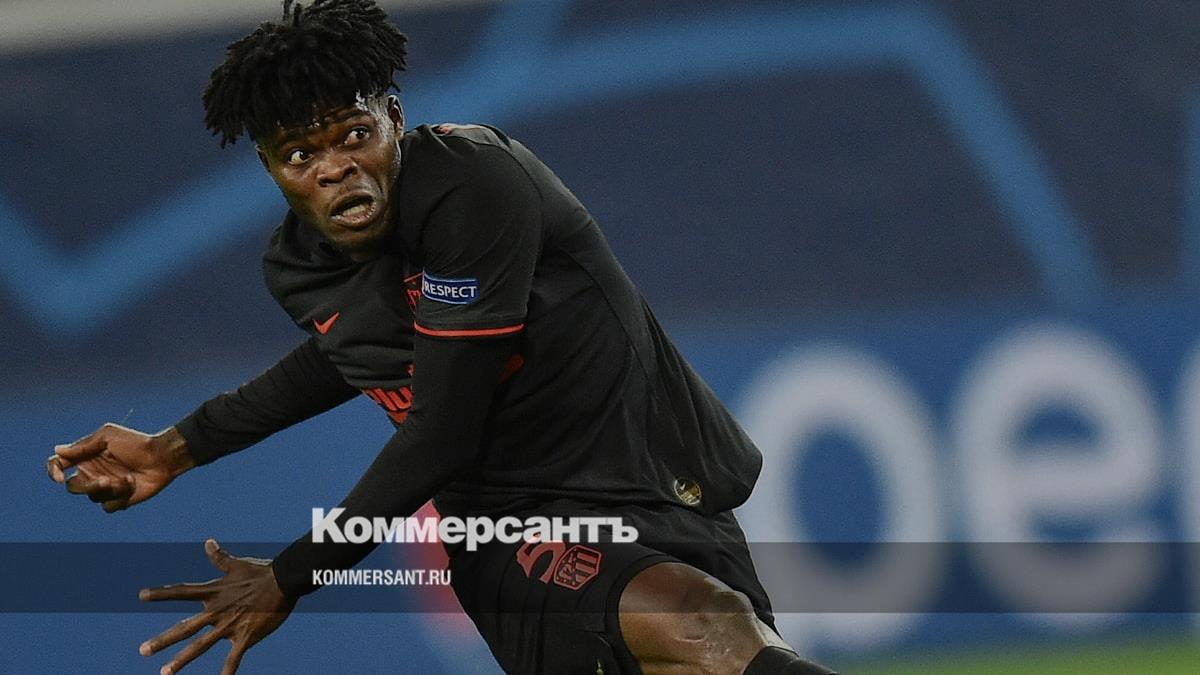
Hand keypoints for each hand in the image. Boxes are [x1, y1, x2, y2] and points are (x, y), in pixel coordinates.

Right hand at [47, 423, 194, 511]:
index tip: (60, 477)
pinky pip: (108, 507)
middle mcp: (93, 473)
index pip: (59, 465)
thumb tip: (57, 451)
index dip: (54, 472)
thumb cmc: (136, 443)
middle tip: (106, 480)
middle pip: (74, 488)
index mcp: (86, 457)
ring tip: (128, 478)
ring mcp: (106, 487)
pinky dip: (120, 497)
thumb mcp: (108, 437)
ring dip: (111, 489)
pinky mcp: (119, 499)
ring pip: (92, 497)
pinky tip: (133, 484)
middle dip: (88, 486)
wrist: (162, 456)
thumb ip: (84, 446)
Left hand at [139, 539, 295, 674]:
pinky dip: (228, 671)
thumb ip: (220, 557)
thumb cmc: (262, 571)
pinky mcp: (245, 635)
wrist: (284, 580)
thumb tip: (208, 542)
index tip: (142, 595)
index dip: (162, 593)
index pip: (183, 591)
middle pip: (185, 628)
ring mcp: (230, 625)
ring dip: (181, 660)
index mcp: (214, 592)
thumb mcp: (237, 564)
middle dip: (163, 640)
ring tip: (164, 672)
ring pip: (201, 646)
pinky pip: (234, 657)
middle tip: (143, 650)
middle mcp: (217, 611)